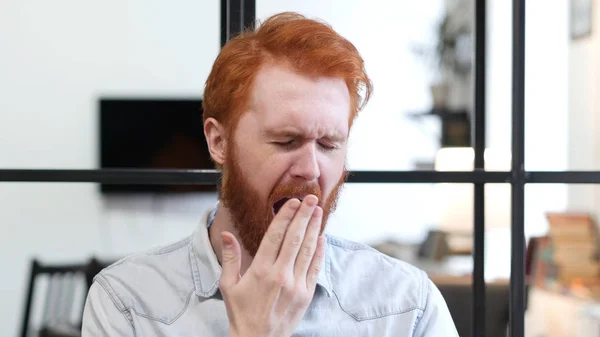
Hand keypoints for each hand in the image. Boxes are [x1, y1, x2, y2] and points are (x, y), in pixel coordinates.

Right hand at [219, 195, 325, 336]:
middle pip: (295, 238)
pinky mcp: (305, 295)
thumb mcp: (228, 285)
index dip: (286, 216)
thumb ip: (230, 258)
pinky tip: (322, 238)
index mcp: (260, 270)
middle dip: (304, 215)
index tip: (292, 201)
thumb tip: (226, 234)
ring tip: (318, 211)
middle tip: (310, 198)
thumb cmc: (241, 312)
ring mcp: (295, 285)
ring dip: (314, 228)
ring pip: (307, 250)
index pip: (275, 236)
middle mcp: (280, 275)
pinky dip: (320, 252)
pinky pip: (315, 268)